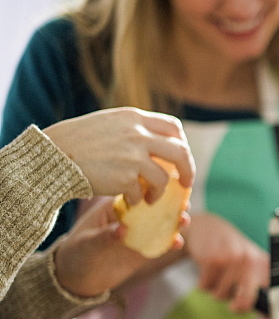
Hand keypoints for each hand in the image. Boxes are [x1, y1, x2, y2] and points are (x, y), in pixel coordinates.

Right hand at [43, 107, 195, 205]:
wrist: (51, 156)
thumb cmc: (76, 142)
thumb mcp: (107, 124)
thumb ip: (133, 129)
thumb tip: (159, 142)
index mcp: (133, 117)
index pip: (173, 128)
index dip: (181, 144)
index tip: (179, 159)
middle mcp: (137, 133)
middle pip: (180, 152)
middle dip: (188, 170)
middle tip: (186, 184)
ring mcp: (133, 155)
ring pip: (164, 178)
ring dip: (160, 192)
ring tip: (151, 198)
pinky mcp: (125, 177)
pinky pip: (142, 193)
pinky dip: (139, 199)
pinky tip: (130, 201)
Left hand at [53, 197, 187, 297]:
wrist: (74, 278)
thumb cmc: (76, 252)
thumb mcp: (87, 243)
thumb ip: (106, 236)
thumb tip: (124, 229)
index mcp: (115, 207)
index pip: (137, 192)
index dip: (154, 187)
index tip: (169, 185)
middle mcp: (130, 218)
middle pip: (155, 206)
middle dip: (172, 203)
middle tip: (183, 203)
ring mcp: (138, 234)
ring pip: (162, 224)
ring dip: (176, 221)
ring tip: (183, 220)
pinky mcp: (143, 252)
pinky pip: (161, 245)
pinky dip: (171, 242)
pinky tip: (176, 243)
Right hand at [184, 212, 278, 318]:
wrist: (208, 228)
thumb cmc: (233, 254)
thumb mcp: (252, 267)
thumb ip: (261, 291)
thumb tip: (271, 317)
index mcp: (266, 265)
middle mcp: (254, 262)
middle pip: (246, 302)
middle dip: (236, 306)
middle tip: (233, 298)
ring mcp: (234, 260)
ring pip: (221, 296)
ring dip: (217, 289)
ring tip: (221, 271)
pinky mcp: (214, 259)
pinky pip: (206, 287)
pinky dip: (204, 283)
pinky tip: (210, 267)